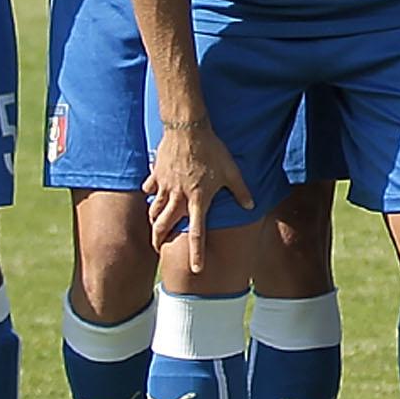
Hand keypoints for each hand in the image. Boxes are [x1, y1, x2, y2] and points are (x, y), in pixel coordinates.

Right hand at [144, 115, 251, 273]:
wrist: (188, 129)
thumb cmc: (212, 150)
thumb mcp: (231, 171)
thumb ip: (240, 191)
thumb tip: (251, 205)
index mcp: (198, 200)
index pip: (197, 233)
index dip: (197, 253)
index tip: (196, 269)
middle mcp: (179, 197)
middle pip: (164, 226)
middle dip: (159, 240)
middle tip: (159, 248)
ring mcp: (165, 187)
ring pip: (153, 211)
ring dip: (153, 221)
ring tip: (155, 227)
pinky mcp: (156, 175)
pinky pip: (149, 190)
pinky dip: (149, 195)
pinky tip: (151, 196)